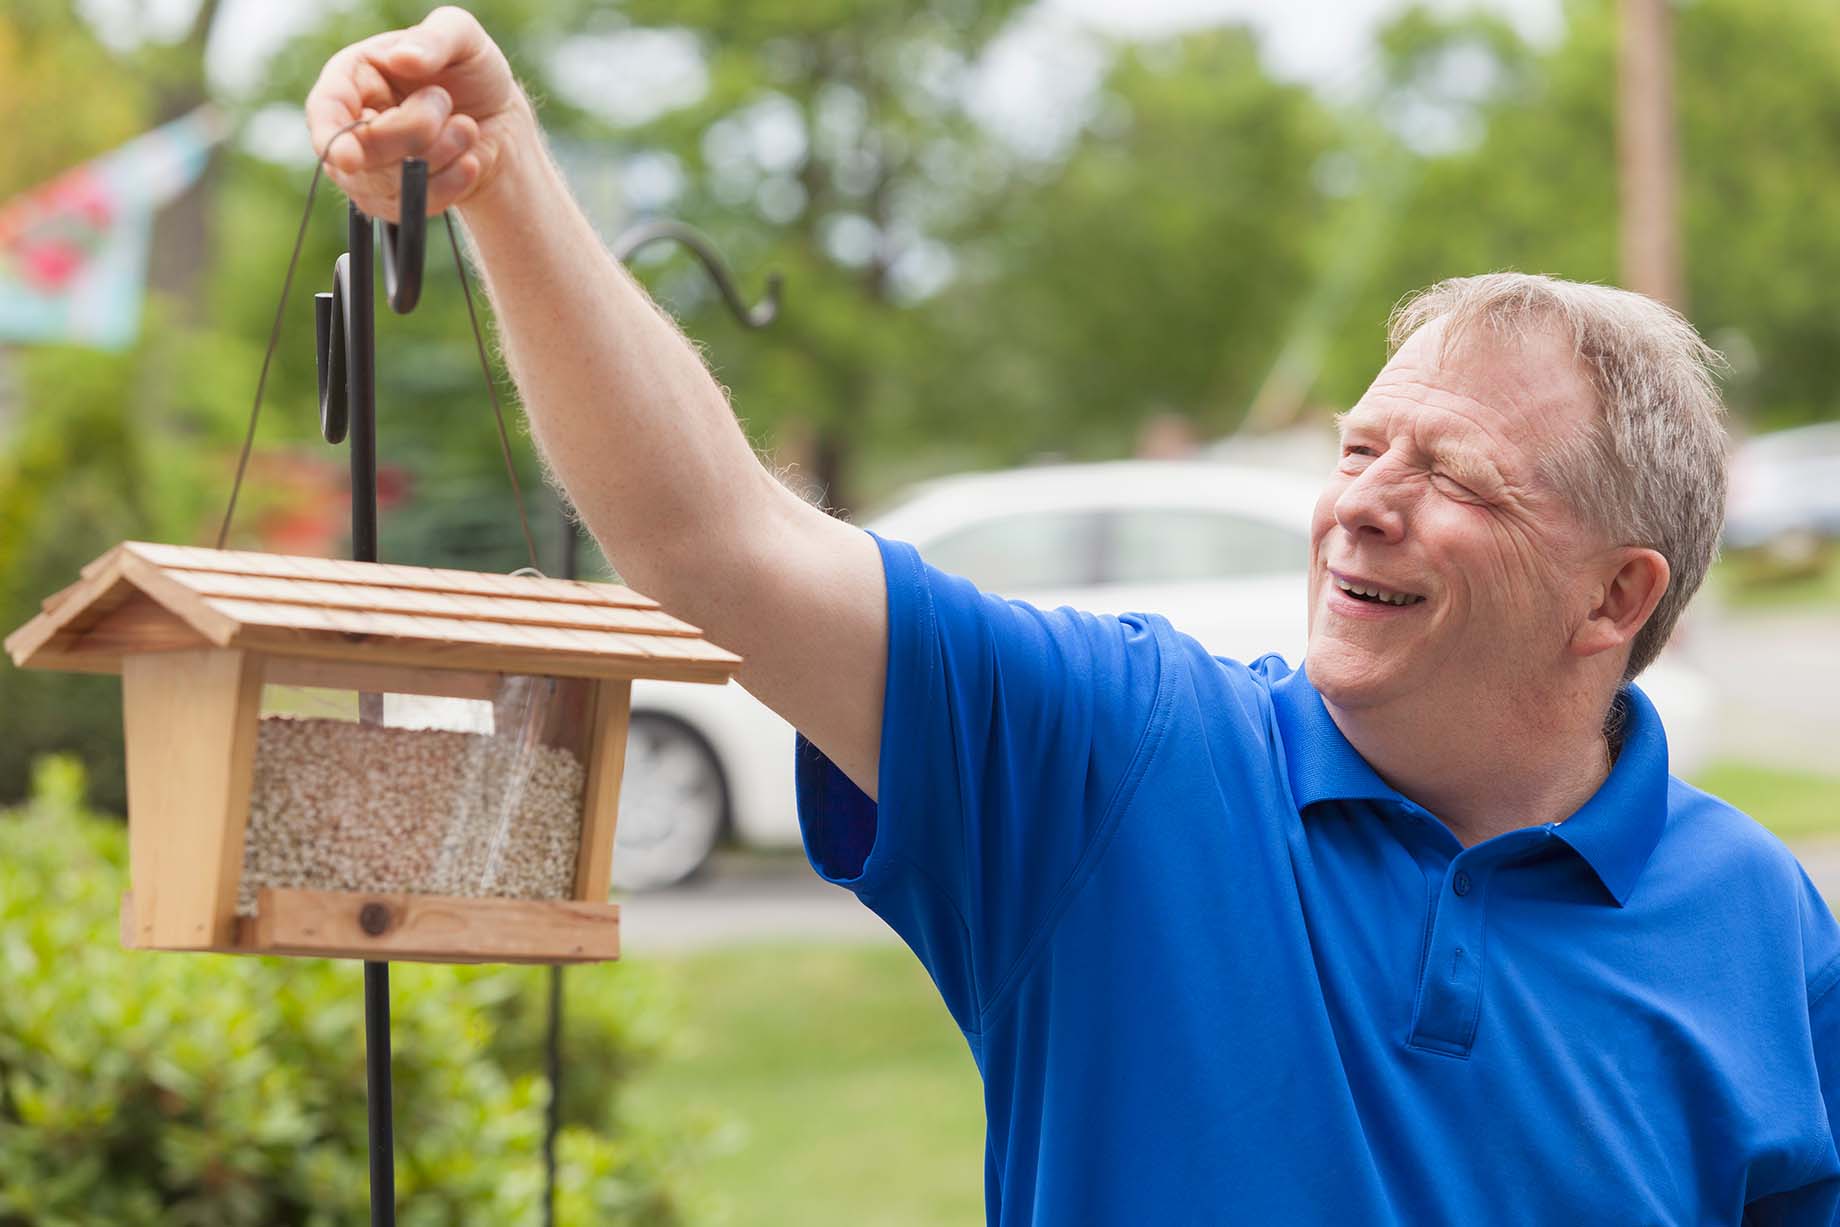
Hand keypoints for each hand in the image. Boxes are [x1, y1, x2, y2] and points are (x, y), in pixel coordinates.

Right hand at [304, 5, 528, 220]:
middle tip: (446, 101)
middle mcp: (351, 125)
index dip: (332, 135)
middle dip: (418, 130)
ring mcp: (370, 169)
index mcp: (352, 77)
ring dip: (440, 155)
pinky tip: (468, 161)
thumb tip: (403, 59)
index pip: (326, 111)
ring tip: (465, 127)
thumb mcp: (462, 37)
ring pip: (390, 184)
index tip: (348, 158)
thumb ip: (435, 39)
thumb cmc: (471, 70)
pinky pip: (414, 207)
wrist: (499, 118)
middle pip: (364, 153)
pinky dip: (450, 185)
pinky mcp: (394, 200)